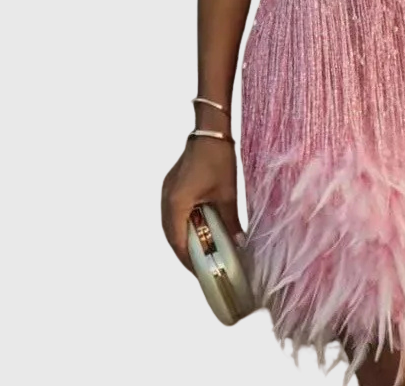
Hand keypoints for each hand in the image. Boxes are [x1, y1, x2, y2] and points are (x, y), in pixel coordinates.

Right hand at [160, 134, 245, 273]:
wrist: (210, 131)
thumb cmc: (218, 159)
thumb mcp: (227, 194)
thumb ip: (230, 222)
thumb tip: (238, 244)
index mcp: (176, 204)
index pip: (178, 243)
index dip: (189, 261)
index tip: (203, 275)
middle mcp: (166, 199)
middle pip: (171, 236)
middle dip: (186, 253)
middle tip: (202, 267)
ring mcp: (167, 191)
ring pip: (171, 225)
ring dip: (184, 239)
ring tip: (201, 252)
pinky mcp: (172, 185)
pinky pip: (174, 213)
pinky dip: (184, 225)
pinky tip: (198, 229)